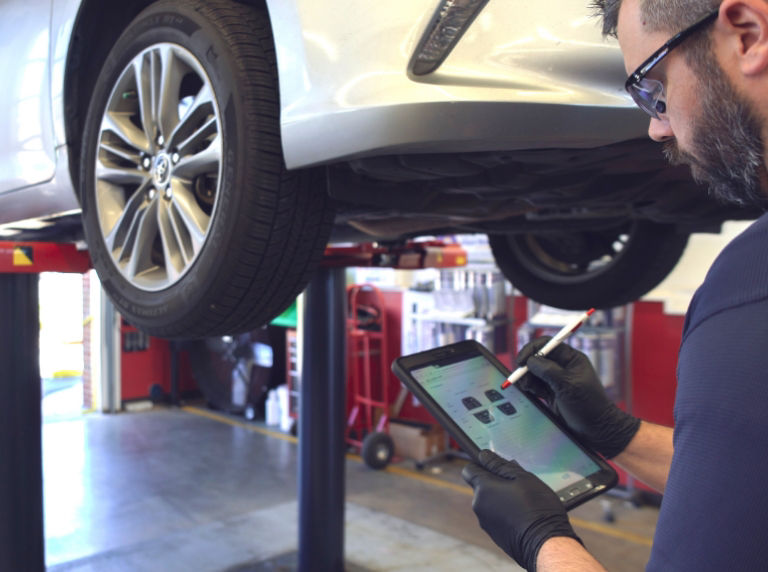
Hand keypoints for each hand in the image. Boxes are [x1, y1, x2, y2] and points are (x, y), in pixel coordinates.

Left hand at [462, 450, 580, 570]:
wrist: (545, 544)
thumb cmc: (537, 508)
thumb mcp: (522, 478)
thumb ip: (500, 464)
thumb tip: (483, 455)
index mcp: (483, 489)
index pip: (469, 469)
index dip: (481, 463)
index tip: (495, 464)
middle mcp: (479, 506)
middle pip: (482, 485)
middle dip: (496, 482)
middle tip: (519, 484)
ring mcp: (485, 522)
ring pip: (490, 501)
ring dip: (502, 497)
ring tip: (524, 501)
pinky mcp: (494, 534)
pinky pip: (496, 516)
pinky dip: (505, 512)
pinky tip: (523, 515)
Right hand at [516, 337, 639, 458]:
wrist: (596, 430)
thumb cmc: (588, 405)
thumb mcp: (567, 385)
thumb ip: (548, 370)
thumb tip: (530, 360)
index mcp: (571, 359)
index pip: (548, 344)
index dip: (532, 349)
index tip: (521, 360)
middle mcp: (563, 367)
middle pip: (538, 358)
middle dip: (527, 367)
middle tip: (521, 378)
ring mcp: (556, 380)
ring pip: (534, 373)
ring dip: (527, 378)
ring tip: (526, 388)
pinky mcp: (551, 394)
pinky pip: (535, 386)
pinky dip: (529, 387)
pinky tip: (528, 392)